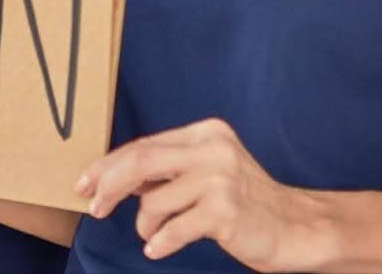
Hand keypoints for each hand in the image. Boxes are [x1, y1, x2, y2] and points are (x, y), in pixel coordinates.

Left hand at [76, 119, 333, 271]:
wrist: (297, 228)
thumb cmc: (245, 202)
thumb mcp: (208, 171)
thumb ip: (169, 168)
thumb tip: (113, 177)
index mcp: (206, 133)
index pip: (144, 145)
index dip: (108, 165)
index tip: (84, 184)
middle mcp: (213, 149)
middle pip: (141, 162)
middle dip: (108, 186)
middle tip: (94, 208)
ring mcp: (221, 179)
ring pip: (153, 201)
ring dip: (145, 225)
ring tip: (156, 234)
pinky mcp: (225, 211)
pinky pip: (173, 229)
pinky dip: (159, 242)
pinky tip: (158, 248)